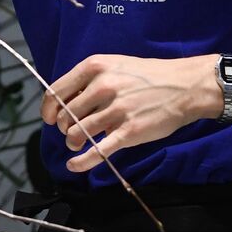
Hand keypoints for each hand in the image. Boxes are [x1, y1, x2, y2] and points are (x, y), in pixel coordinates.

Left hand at [40, 54, 221, 173]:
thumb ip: (89, 81)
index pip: (56, 92)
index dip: (47, 109)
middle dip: (62, 128)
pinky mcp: (129, 131)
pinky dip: (82, 162)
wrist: (184, 86)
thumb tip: (65, 102)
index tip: (48, 118)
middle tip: (70, 131)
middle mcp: (103, 87)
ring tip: (77, 144)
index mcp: (95, 68)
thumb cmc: (148, 76)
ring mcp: (116, 110)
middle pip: (65, 116)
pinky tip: (74, 165)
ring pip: (77, 133)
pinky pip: (98, 151)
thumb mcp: (114, 66)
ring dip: (72, 143)